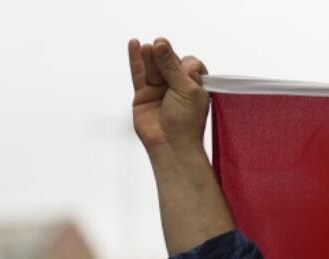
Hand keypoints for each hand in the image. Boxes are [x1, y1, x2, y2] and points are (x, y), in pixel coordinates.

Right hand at [128, 38, 209, 155]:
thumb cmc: (186, 122)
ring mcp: (159, 90)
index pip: (188, 63)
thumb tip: (161, 44)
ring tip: (147, 47)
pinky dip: (136, 59)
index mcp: (194, 86)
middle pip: (168, 62)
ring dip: (150, 56)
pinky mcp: (143, 94)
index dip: (183, 62)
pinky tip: (134, 44)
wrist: (171, 145)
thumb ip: (171, 66)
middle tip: (159, 46)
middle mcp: (177, 86)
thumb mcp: (185, 89)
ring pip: (153, 66)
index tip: (183, 67)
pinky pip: (139, 73)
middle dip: (164, 56)